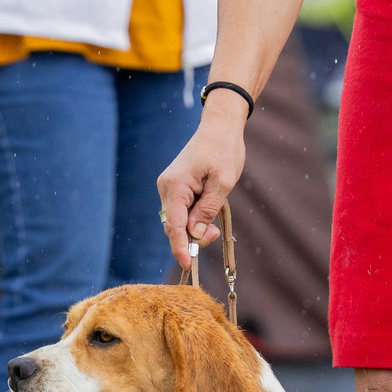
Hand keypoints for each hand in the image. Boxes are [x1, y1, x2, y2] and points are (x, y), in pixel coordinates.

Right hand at [158, 103, 247, 267]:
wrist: (220, 126)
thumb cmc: (224, 149)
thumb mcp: (223, 182)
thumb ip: (208, 210)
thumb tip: (195, 234)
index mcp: (175, 185)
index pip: (174, 225)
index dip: (180, 248)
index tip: (189, 266)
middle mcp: (167, 187)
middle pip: (174, 226)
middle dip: (192, 237)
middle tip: (216, 233)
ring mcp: (170, 187)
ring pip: (178, 220)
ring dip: (195, 227)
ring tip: (216, 222)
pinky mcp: (177, 187)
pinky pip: (182, 211)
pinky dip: (194, 218)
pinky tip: (209, 211)